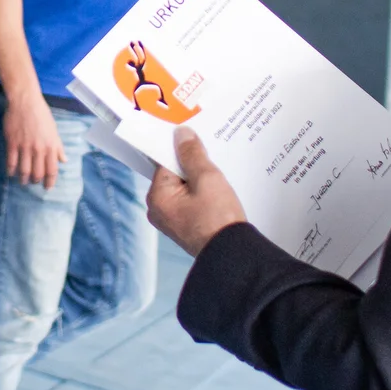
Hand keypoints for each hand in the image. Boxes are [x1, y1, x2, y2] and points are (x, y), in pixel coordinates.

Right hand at [4, 92, 64, 188]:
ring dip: (23, 179)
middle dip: (36, 181)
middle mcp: (39, 149)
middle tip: (33, 182)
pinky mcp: (12, 143)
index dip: (50, 181)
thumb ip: (58, 147)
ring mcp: (25, 147)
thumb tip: (64, 160)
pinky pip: (11, 162)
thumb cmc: (41, 114)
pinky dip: (11, 170)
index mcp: (51, 147)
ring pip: (24, 170)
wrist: (25, 102)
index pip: (52, 170)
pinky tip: (11, 173)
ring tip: (22, 181)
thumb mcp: (54, 131)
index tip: (47, 187)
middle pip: (37, 173)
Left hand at [146, 126, 246, 256]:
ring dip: (199, 180)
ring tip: (217, 174)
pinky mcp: (186, 226)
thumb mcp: (207, 179)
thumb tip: (181, 133)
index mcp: (157, 197)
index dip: (180, 150)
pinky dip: (202, 194)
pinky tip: (218, 190)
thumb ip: (192, 154)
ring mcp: (172, 220)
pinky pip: (190, 201)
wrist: (234, 256)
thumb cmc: (218, 219)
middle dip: (191, 165)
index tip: (195, 140)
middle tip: (211, 156)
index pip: (164, 162)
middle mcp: (159, 210)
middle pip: (173, 175)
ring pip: (184, 188)